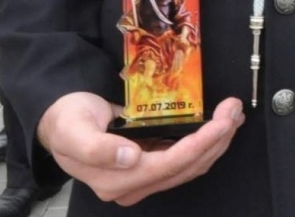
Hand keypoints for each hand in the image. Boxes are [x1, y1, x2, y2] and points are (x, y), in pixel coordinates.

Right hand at [38, 92, 243, 204]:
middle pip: (186, 167)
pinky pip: (185, 159)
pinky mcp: (150, 166)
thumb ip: (97, 148)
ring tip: (233, 114)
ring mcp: (142, 178)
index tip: (221, 122)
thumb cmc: (66, 122)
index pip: (169, 166)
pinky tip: (219, 125)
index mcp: (114, 180)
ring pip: (190, 165)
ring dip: (216, 141)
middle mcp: (131, 185)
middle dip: (216, 139)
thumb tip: (130, 158)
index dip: (199, 145)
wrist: (60, 121)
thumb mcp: (74, 130)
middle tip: (234, 109)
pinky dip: (206, 142)